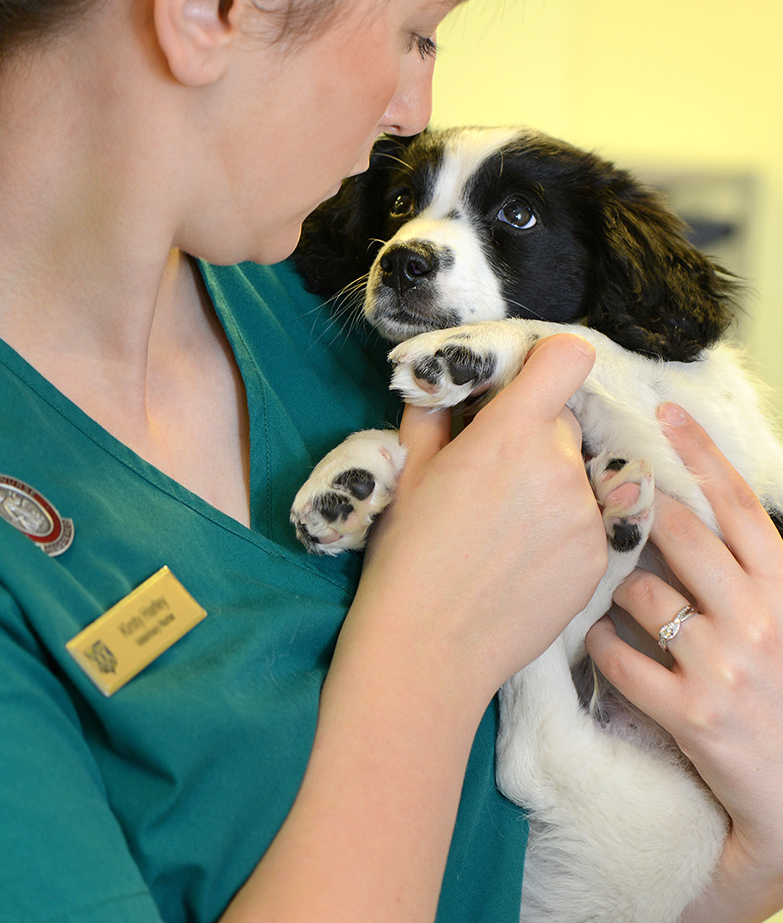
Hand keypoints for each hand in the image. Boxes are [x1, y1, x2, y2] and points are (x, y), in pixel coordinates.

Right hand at [356, 333, 607, 704]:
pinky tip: (525, 562)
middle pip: (566, 422)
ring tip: (507, 532)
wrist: (429, 651)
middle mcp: (560, 464)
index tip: (526, 389)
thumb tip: (443, 388)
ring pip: (578, 474)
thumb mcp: (409, 473)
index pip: (567, 358)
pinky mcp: (601, 558)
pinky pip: (590, 521)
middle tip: (497, 476)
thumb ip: (434, 416)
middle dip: (536, 436)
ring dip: (551, 486)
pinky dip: (564, 531)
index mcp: (510, 432)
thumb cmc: (406, 557)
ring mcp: (587, 514)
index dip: (548, 366)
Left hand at [587, 404, 782, 921]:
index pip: (742, 505)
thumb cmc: (781, 692)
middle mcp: (758, 618)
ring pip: (640, 592)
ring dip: (613, 587)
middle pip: (681, 534)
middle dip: (636, 512)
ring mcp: (724, 665)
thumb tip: (690, 510)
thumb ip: (747, 570)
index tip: (664, 412)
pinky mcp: (691, 713)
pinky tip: (600, 641)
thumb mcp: (782, 618)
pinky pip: (620, 656)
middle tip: (601, 501)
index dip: (702, 452)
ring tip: (606, 592)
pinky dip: (601, 642)